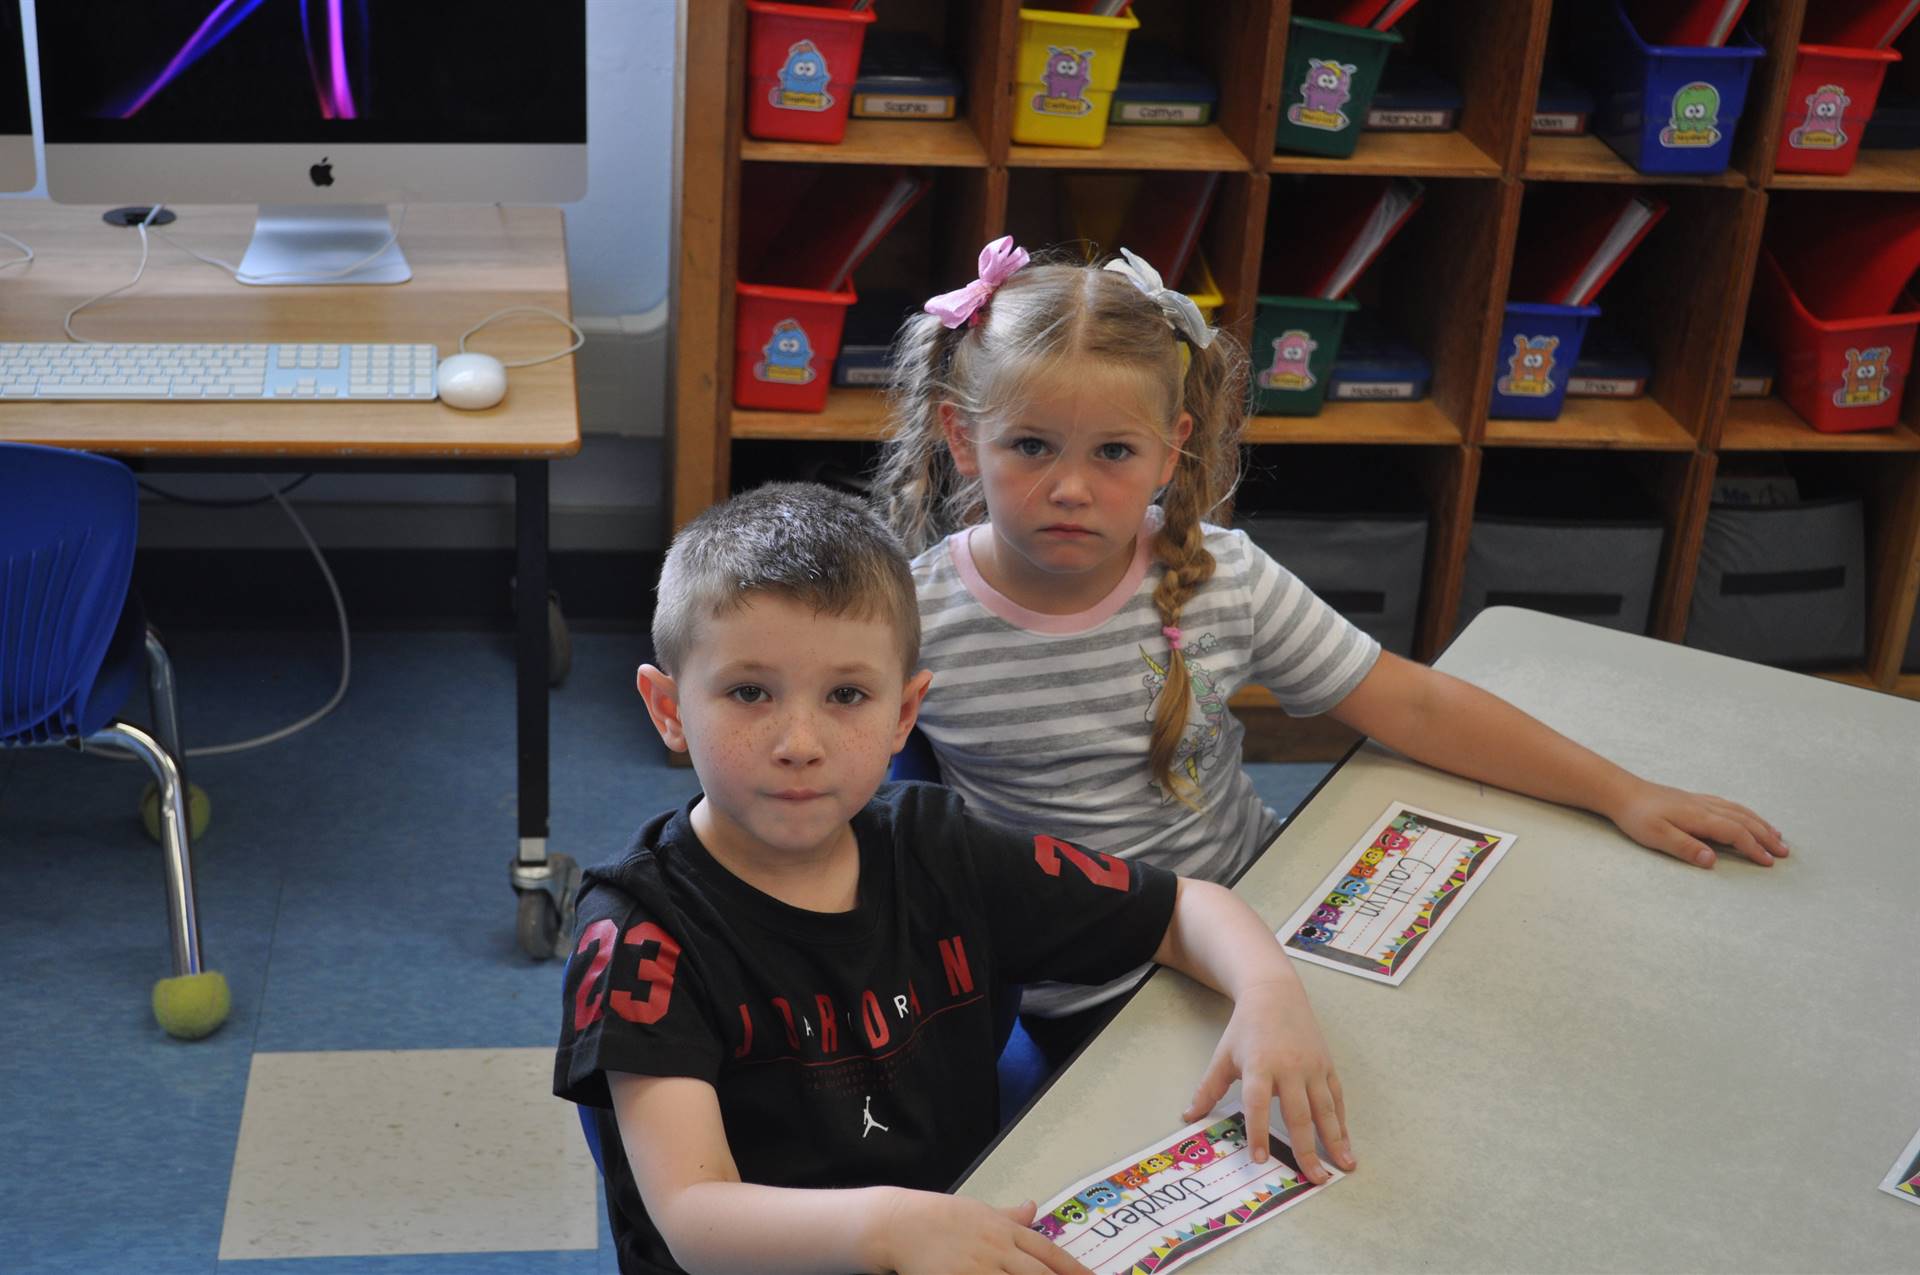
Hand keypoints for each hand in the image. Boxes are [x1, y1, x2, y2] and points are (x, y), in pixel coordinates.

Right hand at [875, 1190, 1092, 1274]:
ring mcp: (981, 1267)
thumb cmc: (939, 1217)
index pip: (1049, 1253)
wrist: (901, 1223)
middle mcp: (999, 1249)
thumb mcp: (978, 1211)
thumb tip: (1033, 1207)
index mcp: (1005, 1230)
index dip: (1073, 1269)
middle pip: (1040, 1274)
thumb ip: (1009, 1216)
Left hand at [1180, 978, 1353, 1183]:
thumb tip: (1188, 1116)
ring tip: (1345, 1165)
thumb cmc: (1245, 1028)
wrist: (1275, 993)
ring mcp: (1312, 1066)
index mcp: (1259, 1066)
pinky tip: (1346, 1141)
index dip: (1258, 1132)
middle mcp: (1289, 1068)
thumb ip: (1208, 1089)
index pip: (1258, 1104)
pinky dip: (1342, 1120)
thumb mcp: (1223, 1055)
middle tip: (1315, 1179)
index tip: (1259, 1159)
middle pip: (1299, 1114)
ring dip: (1336, 1139)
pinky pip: (1336, 1097)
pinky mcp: (1326, 1064)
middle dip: (1307, 1149)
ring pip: (1325, 1109)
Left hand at [1608, 779, 1789, 868]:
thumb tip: (1713, 861)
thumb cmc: (1637, 816)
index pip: (1735, 834)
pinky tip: (1747, 817)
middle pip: (1744, 821)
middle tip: (1785, 852)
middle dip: (1766, 837)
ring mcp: (1700, 801)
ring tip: (1776, 835)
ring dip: (1760, 823)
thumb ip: (1686, 848)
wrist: (1622, 791)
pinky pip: (1728, 805)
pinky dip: (1745, 813)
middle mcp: (1705, 807)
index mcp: (1700, 817)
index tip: (1769, 862)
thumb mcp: (1657, 836)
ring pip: (1739, 811)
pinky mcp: (1694, 799)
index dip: (1754, 848)